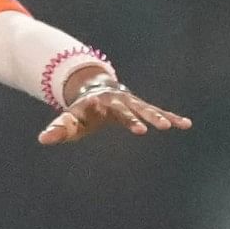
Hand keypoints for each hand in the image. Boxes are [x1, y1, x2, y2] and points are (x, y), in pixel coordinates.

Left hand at [37, 62, 189, 145]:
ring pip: (148, 109)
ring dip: (160, 117)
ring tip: (173, 126)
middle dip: (139, 118)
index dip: (118, 117)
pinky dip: (172, 118)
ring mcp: (133, 103)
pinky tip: (186, 124)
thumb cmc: (81, 111)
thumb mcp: (69, 120)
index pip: (109, 112)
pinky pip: (160, 112)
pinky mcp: (143, 107)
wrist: (96, 89)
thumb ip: (58, 128)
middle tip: (150, 129)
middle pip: (130, 110)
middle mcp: (120, 101)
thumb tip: (43, 139)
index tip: (130, 125)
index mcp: (102, 103)